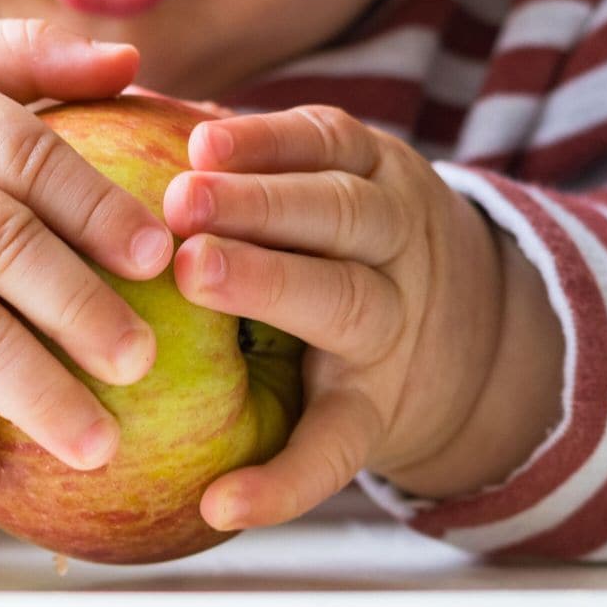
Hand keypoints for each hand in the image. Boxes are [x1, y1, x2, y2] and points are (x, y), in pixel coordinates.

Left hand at [163, 105, 512, 530]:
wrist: (464, 332)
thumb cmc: (346, 236)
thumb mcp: (331, 175)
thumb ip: (257, 152)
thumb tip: (141, 103)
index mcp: (371, 176)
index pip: (325, 145)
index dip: (265, 142)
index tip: (198, 142)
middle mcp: (393, 244)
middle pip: (339, 215)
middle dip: (262, 205)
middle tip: (181, 203)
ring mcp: (392, 330)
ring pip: (345, 302)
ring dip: (272, 286)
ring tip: (193, 275)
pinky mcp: (377, 412)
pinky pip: (338, 447)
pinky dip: (285, 479)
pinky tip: (221, 503)